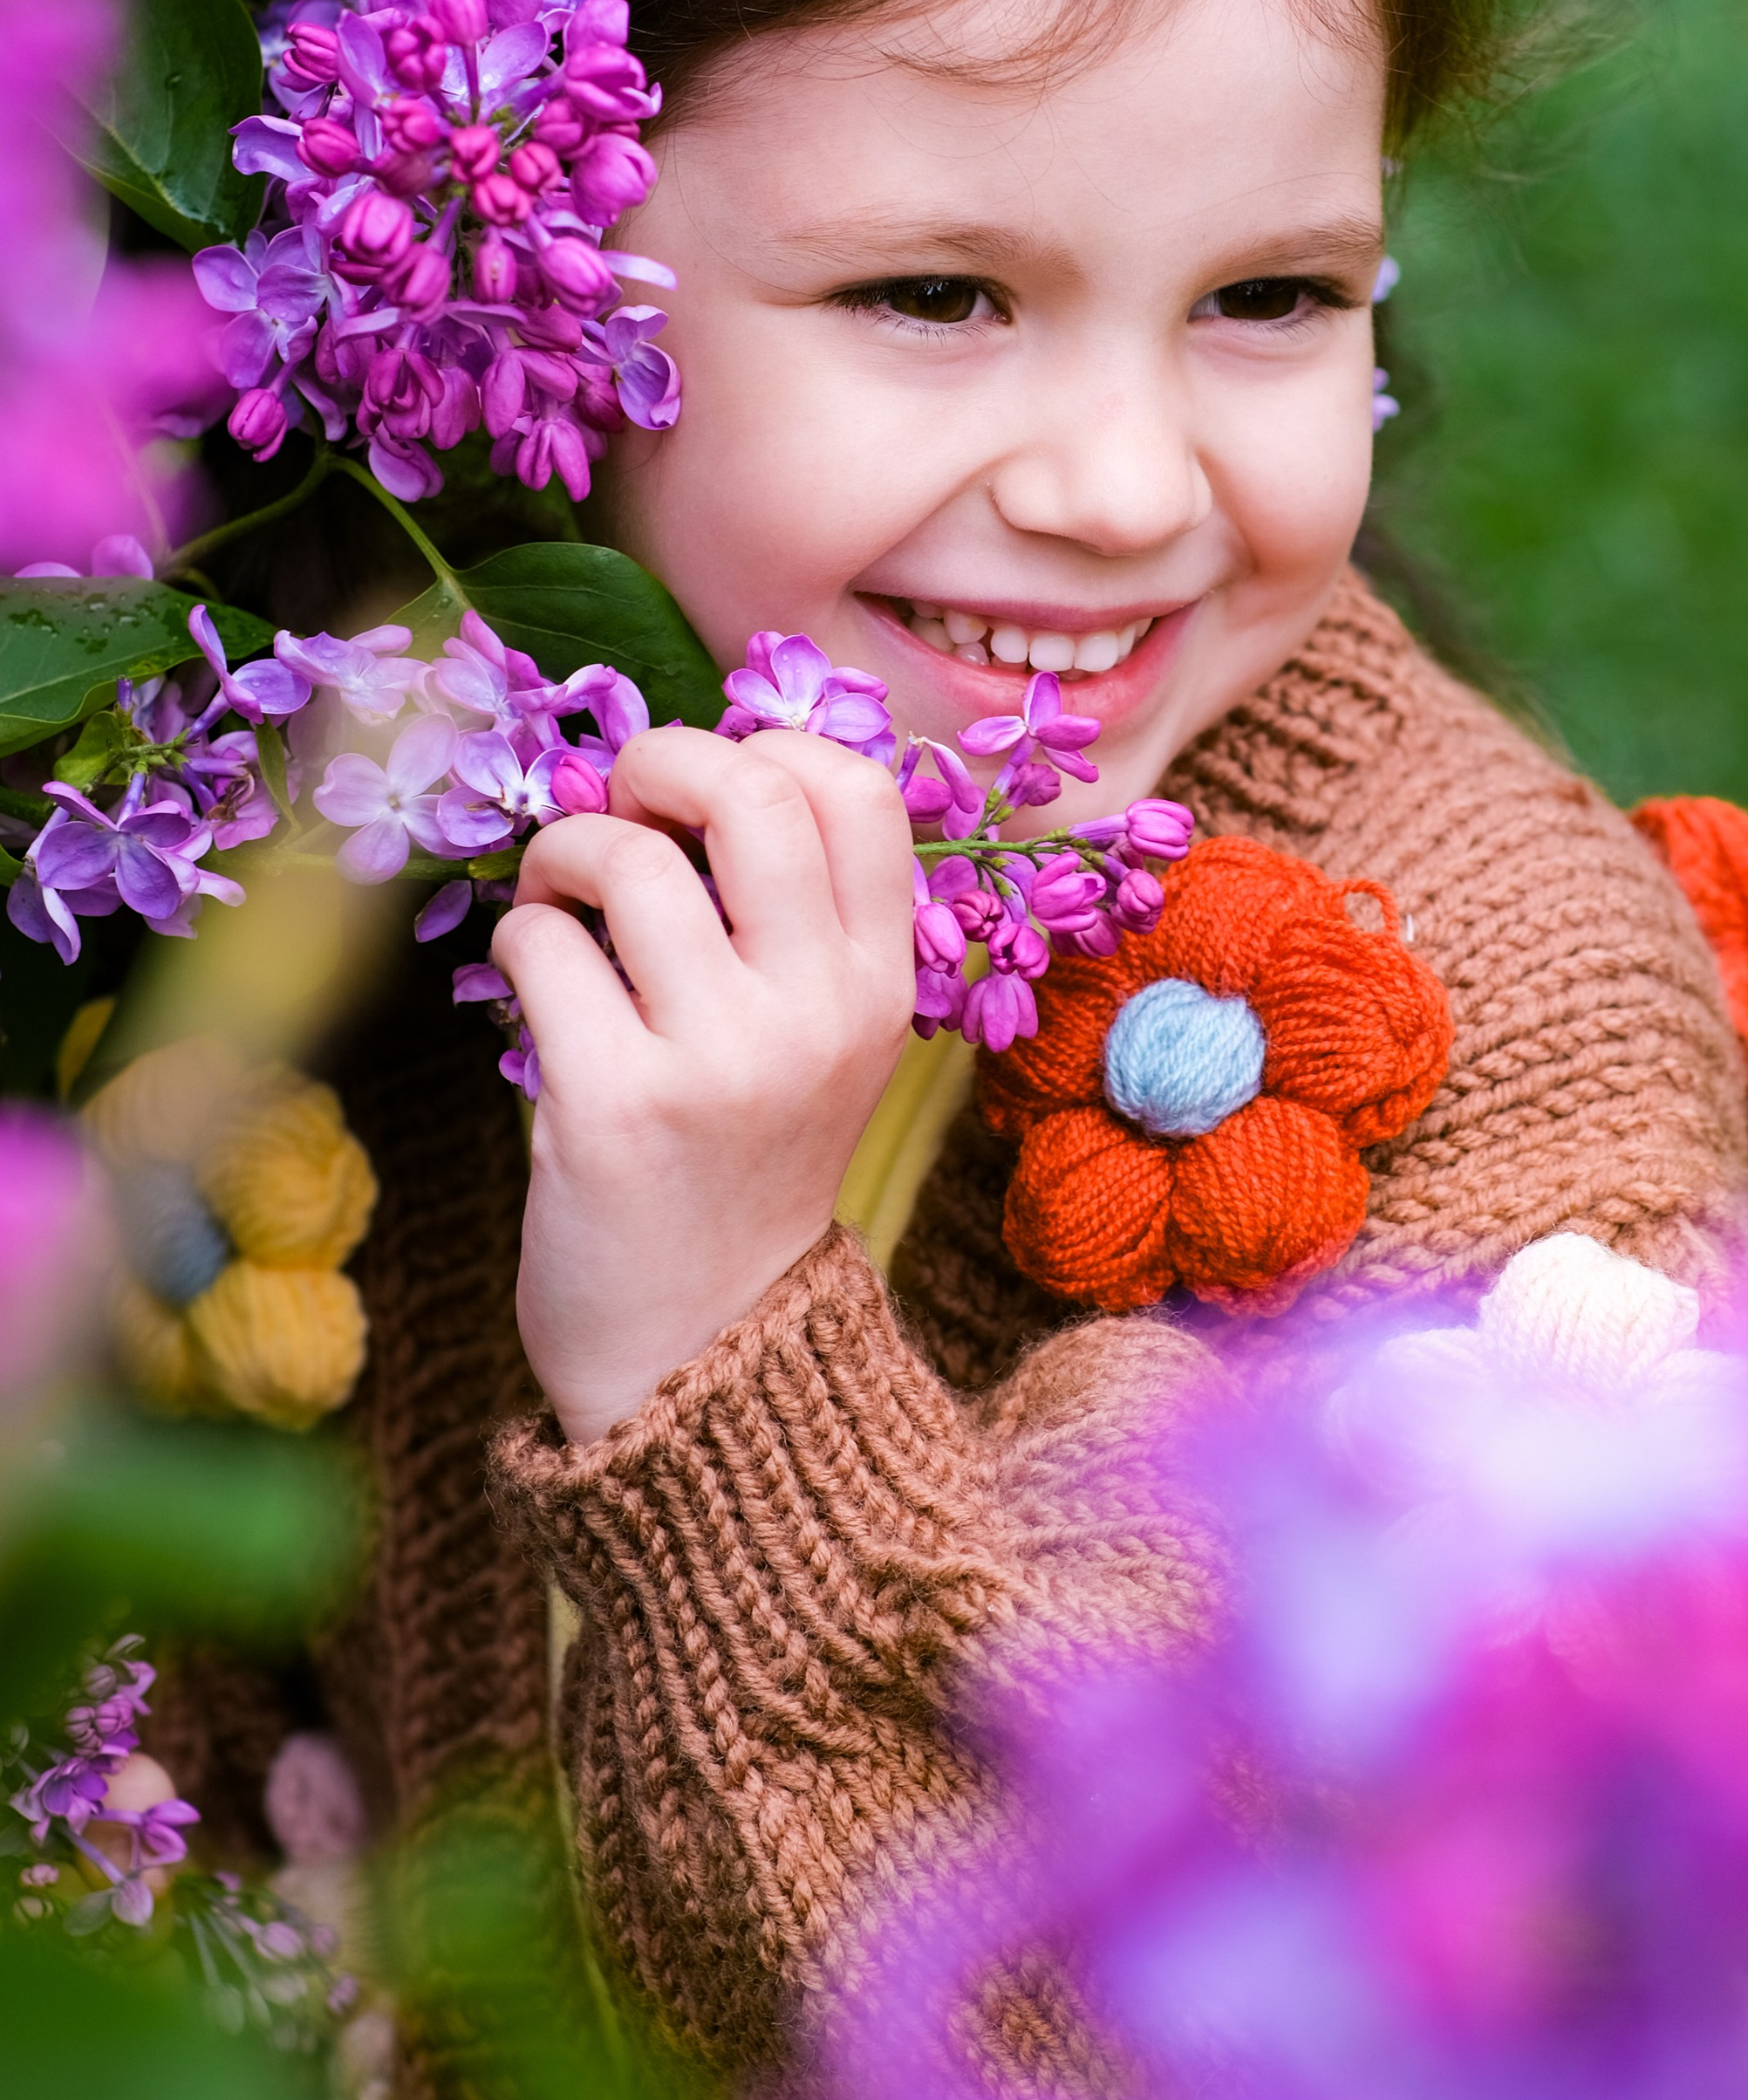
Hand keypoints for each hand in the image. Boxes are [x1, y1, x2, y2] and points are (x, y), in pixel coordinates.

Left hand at [494, 724, 917, 1443]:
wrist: (699, 1350)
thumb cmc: (740, 1165)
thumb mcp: (816, 1042)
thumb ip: (788, 921)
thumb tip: (683, 772)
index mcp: (878, 985)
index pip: (860, 790)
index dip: (768, 749)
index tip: (709, 792)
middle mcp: (816, 1011)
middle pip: (752, 789)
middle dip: (660, 761)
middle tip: (623, 804)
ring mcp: (720, 1057)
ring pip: (625, 857)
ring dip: (565, 852)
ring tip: (561, 901)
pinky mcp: (614, 1103)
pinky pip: (541, 944)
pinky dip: (518, 938)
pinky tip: (532, 983)